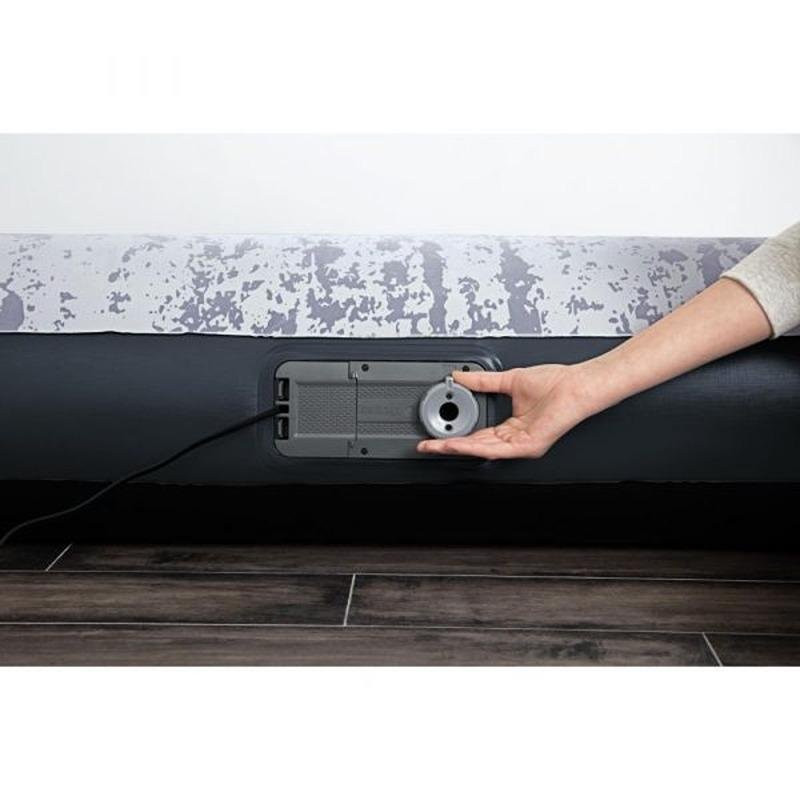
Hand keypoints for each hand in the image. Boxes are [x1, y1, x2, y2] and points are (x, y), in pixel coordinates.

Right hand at [416, 364, 594, 459]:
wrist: (577, 385)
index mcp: (511, 427)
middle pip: (475, 445)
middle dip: (448, 445)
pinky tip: (460, 444)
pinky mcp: (528, 446)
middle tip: (426, 445)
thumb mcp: (509, 380)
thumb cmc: (556, 383)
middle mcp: (515, 439)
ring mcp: (521, 445)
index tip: (436, 433)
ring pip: (482, 450)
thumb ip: (483, 381)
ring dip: (457, 448)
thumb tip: (461, 375)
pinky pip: (497, 449)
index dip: (455, 435)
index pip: (477, 435)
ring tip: (437, 446)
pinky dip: (475, 446)